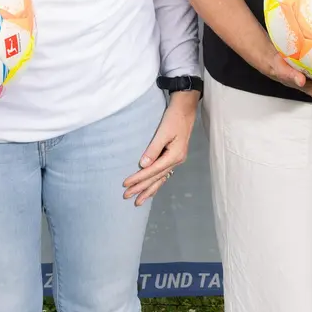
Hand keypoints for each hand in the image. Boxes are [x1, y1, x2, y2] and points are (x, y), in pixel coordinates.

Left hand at [124, 91, 197, 205]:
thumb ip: (153, 149)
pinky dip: (156, 183)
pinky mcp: (174, 157)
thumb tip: (143, 166)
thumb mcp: (163, 132)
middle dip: (141, 188)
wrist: (185, 110)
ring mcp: (176, 160)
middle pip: (156, 178)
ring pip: (160, 179)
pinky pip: (163, 174)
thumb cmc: (174, 119)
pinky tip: (151, 190)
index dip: (138, 178)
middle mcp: (176, 161)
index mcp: (174, 156)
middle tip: (127, 197)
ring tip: (138, 201)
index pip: (152, 171)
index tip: (125, 184)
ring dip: (149, 190)